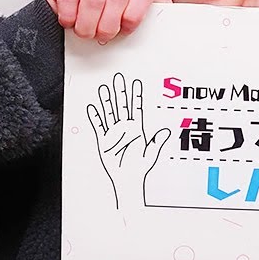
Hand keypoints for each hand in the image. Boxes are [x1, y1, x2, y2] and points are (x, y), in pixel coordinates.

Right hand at [43, 0, 171, 45]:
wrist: (61, 21)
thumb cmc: (96, 21)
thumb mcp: (128, 19)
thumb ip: (152, 3)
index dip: (134, 15)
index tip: (124, 28)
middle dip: (108, 25)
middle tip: (99, 34)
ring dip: (87, 24)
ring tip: (83, 29)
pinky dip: (69, 16)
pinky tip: (69, 19)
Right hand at [86, 72, 170, 209]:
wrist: (127, 180)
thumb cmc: (139, 168)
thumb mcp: (151, 154)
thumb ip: (157, 142)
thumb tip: (166, 132)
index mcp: (137, 130)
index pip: (136, 108)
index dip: (136, 96)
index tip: (136, 83)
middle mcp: (125, 129)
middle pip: (122, 106)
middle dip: (120, 92)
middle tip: (118, 79)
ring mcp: (114, 134)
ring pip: (110, 113)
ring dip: (106, 102)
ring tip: (104, 89)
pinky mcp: (104, 141)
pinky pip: (99, 127)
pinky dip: (95, 118)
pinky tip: (93, 109)